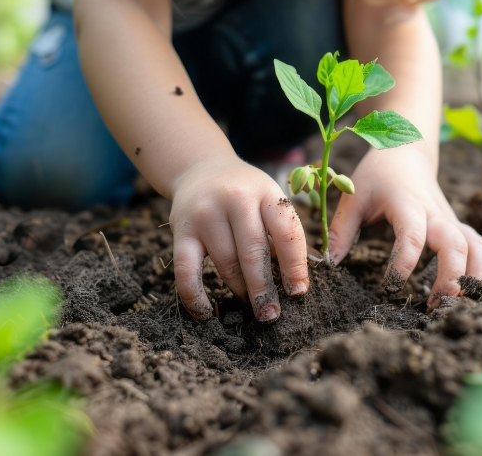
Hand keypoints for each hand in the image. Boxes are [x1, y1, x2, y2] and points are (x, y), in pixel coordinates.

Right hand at [169, 157, 308, 321]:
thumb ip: (285, 235)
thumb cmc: (246, 194)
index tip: (298, 292)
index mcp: (266, 193)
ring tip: (251, 306)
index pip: (286, 231)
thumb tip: (300, 282)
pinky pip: (186, 269)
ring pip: (225, 263)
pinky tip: (205, 313)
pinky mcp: (182, 229)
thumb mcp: (270, 200)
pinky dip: (194, 295)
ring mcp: (206, 214)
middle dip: (264, 288)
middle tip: (271, 315)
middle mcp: (236, 200)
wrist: (201, 167)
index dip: (295, 265)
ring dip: (239, 290)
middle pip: (253, 252)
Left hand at [327, 146, 481, 308]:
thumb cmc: (377, 175)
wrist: (407, 151)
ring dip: (471, 275)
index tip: (390, 287)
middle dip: (450, 276)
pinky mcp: (456, 226)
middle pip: (454, 244)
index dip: (405, 263)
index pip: (413, 235)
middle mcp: (434, 213)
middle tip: (435, 305)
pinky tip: (469, 292)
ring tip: (457, 304)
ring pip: (474, 246)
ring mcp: (449, 219)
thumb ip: (341, 230)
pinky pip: (476, 246)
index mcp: (407, 204)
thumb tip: (329, 264)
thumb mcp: (353, 197)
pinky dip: (479, 269)